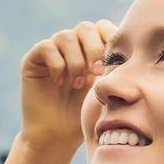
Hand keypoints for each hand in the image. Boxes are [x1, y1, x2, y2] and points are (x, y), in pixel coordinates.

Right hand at [20, 20, 116, 152]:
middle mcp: (71, 47)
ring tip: (78, 84)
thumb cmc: (85, 116)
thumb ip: (115, 68)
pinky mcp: (33, 60)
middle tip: (97, 73)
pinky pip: (46, 47)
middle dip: (94, 49)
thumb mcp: (107, 91)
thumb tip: (130, 49)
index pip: (102, 27)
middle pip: (86, 28)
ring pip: (66, 36)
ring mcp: (52, 52)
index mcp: (91, 50)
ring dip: (76, 61)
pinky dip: (57, 64)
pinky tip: (60, 83)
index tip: (115, 61)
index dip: (110, 38)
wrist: (58, 136)